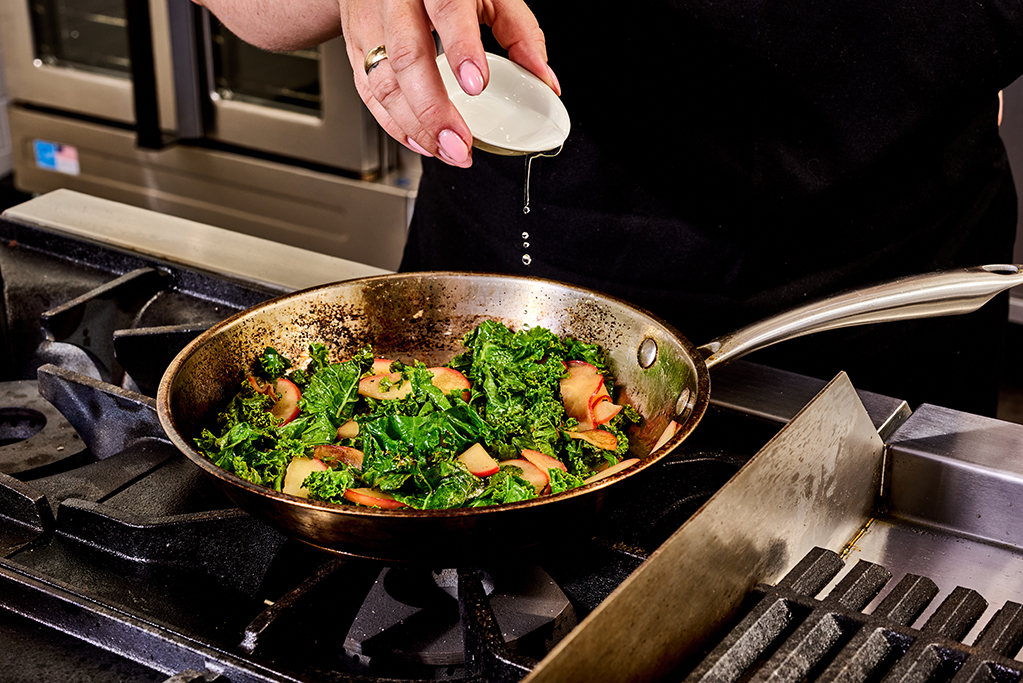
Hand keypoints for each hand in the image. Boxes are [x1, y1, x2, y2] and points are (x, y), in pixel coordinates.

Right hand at [341, 0, 559, 166]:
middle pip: (407, 57)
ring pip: (382, 82)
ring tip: (446, 151)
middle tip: (459, 143)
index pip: (446, 10)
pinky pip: (368, 92)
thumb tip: (544, 79)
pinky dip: (393, 124)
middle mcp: (396, 1)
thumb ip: (519, 32)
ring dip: (414, 126)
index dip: (461, 50)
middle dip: (433, 109)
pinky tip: (418, 141)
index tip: (477, 85)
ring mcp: (369, 23)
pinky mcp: (355, 45)